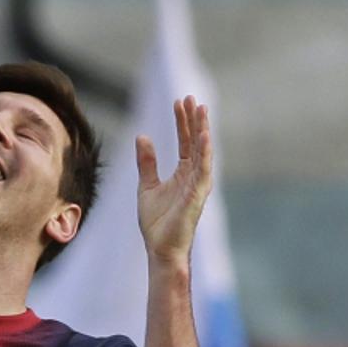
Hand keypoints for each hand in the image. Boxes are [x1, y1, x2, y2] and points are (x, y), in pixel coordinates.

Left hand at [136, 95, 213, 265]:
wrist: (159, 248)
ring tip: (201, 109)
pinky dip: (204, 151)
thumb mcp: (146, 186)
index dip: (182, 123)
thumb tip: (142, 137)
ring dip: (202, 130)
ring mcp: (198, 185)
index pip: (185, 143)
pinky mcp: (197, 195)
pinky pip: (203, 169)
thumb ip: (147, 163)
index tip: (179, 103)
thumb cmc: (156, 223)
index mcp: (182, 174)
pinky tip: (204, 135)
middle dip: (194, 120)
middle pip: (196, 142)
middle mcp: (194, 177)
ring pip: (203, 152)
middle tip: (191, 98)